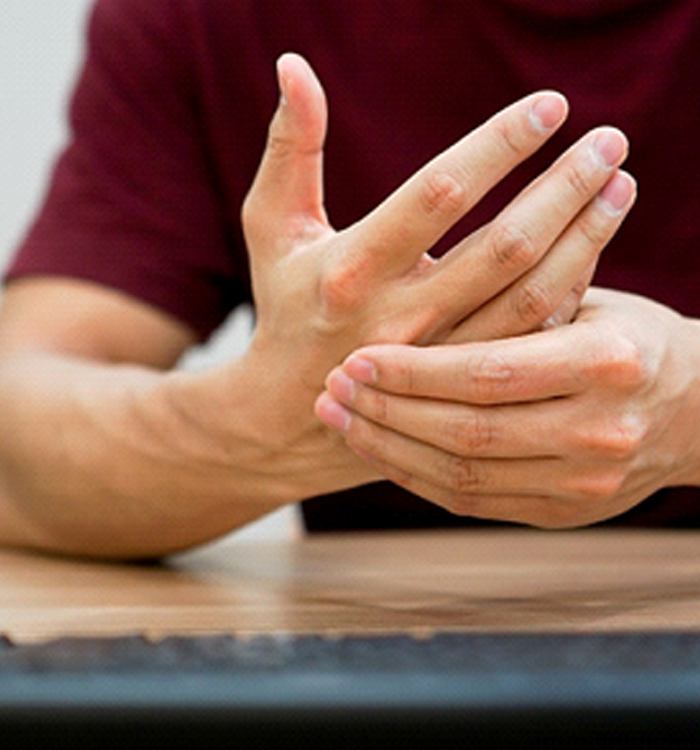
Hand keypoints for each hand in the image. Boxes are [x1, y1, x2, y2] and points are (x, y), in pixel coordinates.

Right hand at [235, 53, 633, 497]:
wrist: (296, 410)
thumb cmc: (286, 305)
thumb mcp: (273, 228)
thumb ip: (290, 149)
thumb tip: (293, 66)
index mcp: (352, 270)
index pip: (438, 196)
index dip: (499, 146)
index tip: (551, 107)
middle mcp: (399, 319)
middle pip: (502, 249)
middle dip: (563, 189)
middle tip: (610, 141)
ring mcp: (436, 359)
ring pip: (529, 298)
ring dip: (583, 238)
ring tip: (620, 185)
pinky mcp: (460, 384)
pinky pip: (530, 335)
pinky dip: (568, 288)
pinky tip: (591, 244)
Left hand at [318, 288, 699, 525]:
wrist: (695, 409)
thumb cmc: (628, 337)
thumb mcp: (589, 301)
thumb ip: (519, 300)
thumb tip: (423, 277)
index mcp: (606, 360)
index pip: (487, 373)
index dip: (412, 372)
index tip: (355, 359)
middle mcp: (599, 431)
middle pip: (466, 431)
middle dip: (388, 412)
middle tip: (331, 391)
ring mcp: (585, 483)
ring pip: (462, 474)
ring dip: (390, 449)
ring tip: (341, 420)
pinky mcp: (566, 513)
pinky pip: (473, 500)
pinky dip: (418, 476)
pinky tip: (380, 450)